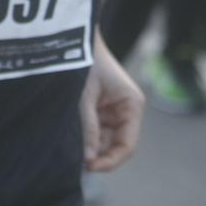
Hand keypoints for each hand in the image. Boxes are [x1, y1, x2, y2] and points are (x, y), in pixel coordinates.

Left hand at [82, 40, 143, 171]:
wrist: (75, 39)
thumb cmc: (85, 62)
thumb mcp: (85, 97)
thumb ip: (89, 127)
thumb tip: (89, 159)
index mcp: (132, 105)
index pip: (128, 145)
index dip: (111, 160)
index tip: (91, 167)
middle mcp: (127, 111)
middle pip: (116, 146)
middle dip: (98, 155)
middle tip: (77, 164)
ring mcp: (113, 112)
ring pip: (104, 141)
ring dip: (90, 147)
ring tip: (72, 151)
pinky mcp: (100, 110)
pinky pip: (95, 131)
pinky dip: (85, 138)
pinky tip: (73, 141)